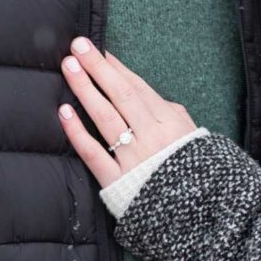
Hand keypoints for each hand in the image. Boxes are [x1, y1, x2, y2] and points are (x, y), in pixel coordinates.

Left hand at [58, 37, 198, 187]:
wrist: (196, 215)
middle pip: (120, 94)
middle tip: (78, 44)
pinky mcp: (116, 181)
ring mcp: (132, 158)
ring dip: (85, 89)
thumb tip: (151, 97)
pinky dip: (77, 131)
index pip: (137, 87)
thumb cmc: (193, 171)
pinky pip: (93, 152)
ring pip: (105, 116)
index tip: (97, 48)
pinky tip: (64, 111)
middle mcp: (150, 135)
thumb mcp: (192, 136)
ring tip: (69, 66)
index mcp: (169, 122)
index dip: (116, 66)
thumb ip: (172, 114)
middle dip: (98, 67)